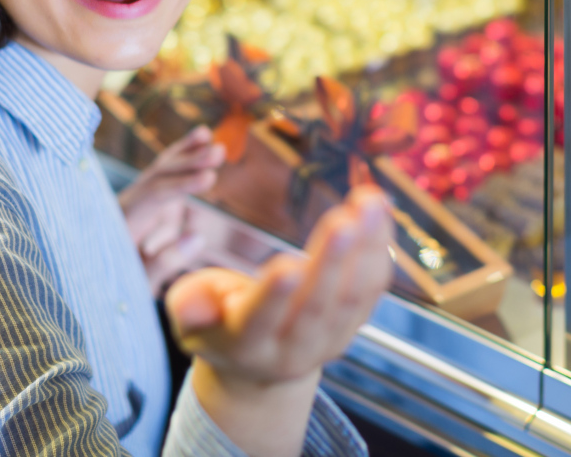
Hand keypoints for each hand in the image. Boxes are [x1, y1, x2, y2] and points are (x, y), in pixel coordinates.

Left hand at [119, 125, 223, 294]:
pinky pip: (168, 173)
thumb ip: (165, 262)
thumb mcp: (140, 282)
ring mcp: (139, 199)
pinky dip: (184, 156)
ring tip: (208, 136)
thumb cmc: (120, 286)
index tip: (210, 178)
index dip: (182, 186)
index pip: (153, 196)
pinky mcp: (152, 199)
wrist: (101, 284)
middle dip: (188, 162)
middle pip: (157, 175)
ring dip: (186, 152)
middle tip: (218, 152)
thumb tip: (198, 236)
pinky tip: (201, 138)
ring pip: (161, 169)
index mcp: (121, 222)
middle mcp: (128, 203)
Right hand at [166, 185, 393, 456]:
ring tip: (369, 201)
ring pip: (352, 295)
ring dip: (366, 246)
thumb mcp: (191, 321)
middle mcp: (293, 348)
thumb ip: (190, 306)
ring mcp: (329, 338)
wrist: (261, 368)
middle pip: (316, 307)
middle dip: (331, 261)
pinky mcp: (354, 322)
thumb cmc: (220, 327)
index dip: (274, 296)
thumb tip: (194, 302)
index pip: (260, 321)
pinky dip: (378, 245)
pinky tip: (379, 207)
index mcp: (246, 346)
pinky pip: (372, 284)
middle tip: (344, 220)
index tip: (287, 264)